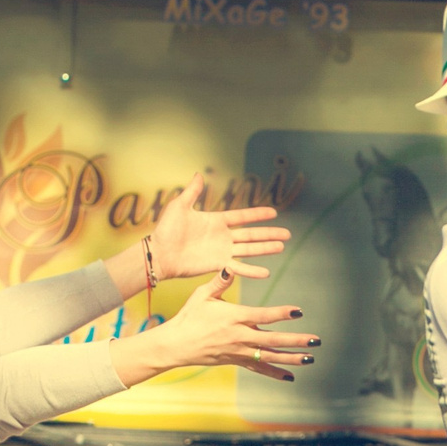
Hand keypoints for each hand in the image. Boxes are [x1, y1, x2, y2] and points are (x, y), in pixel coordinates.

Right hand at [115, 274, 318, 384]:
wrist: (176, 345)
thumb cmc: (189, 316)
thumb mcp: (202, 295)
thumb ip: (220, 281)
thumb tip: (231, 265)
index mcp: (233, 317)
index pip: (263, 315)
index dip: (281, 313)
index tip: (299, 311)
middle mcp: (239, 336)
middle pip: (272, 340)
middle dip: (296, 340)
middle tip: (316, 340)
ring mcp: (238, 351)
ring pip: (269, 356)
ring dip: (291, 358)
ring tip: (310, 359)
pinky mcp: (236, 361)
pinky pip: (258, 367)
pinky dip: (274, 372)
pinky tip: (291, 376)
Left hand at [148, 200, 290, 283]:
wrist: (159, 254)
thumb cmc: (166, 230)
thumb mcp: (179, 206)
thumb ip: (192, 192)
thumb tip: (198, 174)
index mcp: (216, 221)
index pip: (242, 217)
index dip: (257, 214)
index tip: (274, 212)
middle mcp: (222, 236)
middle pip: (251, 234)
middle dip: (269, 234)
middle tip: (287, 234)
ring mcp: (222, 251)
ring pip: (249, 250)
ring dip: (265, 249)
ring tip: (281, 247)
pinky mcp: (218, 265)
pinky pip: (238, 268)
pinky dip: (252, 271)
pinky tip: (266, 272)